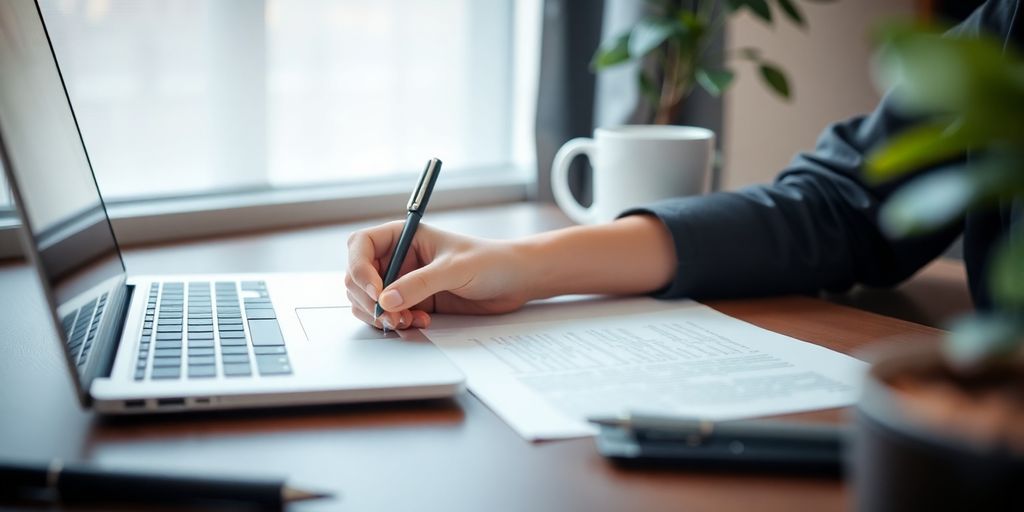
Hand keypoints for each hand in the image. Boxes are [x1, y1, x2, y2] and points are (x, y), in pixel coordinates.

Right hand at [345, 221, 532, 329]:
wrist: (515, 281)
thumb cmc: (490, 261)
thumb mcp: (454, 269)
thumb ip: (420, 284)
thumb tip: (387, 301)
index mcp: (403, 236)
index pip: (361, 246)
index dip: (359, 268)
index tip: (376, 290)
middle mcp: (398, 258)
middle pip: (358, 277)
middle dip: (369, 300)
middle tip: (391, 317)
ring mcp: (404, 282)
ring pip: (369, 301)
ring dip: (382, 315)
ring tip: (408, 321)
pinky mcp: (414, 303)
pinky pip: (389, 316)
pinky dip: (397, 323)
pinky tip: (420, 322)